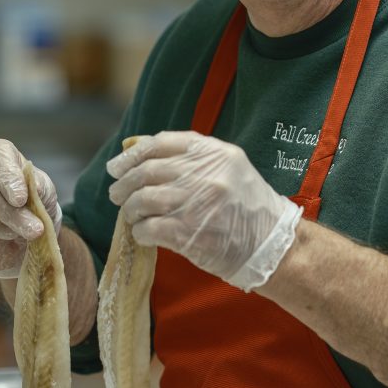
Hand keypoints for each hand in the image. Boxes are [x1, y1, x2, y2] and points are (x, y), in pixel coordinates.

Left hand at [106, 131, 301, 291]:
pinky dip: (139, 231)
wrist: (270, 244)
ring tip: (131, 215)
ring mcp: (195, 203)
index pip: (161, 143)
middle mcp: (204, 173)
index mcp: (214, 152)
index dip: (133, 154)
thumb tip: (137, 150)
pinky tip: (144, 234)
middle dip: (125, 184)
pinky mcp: (188, 233)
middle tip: (117, 194)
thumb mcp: (227, 168)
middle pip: (147, 171)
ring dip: (130, 209)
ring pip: (142, 200)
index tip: (118, 166)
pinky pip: (148, 228)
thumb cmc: (246, 206)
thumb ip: (189, 157)